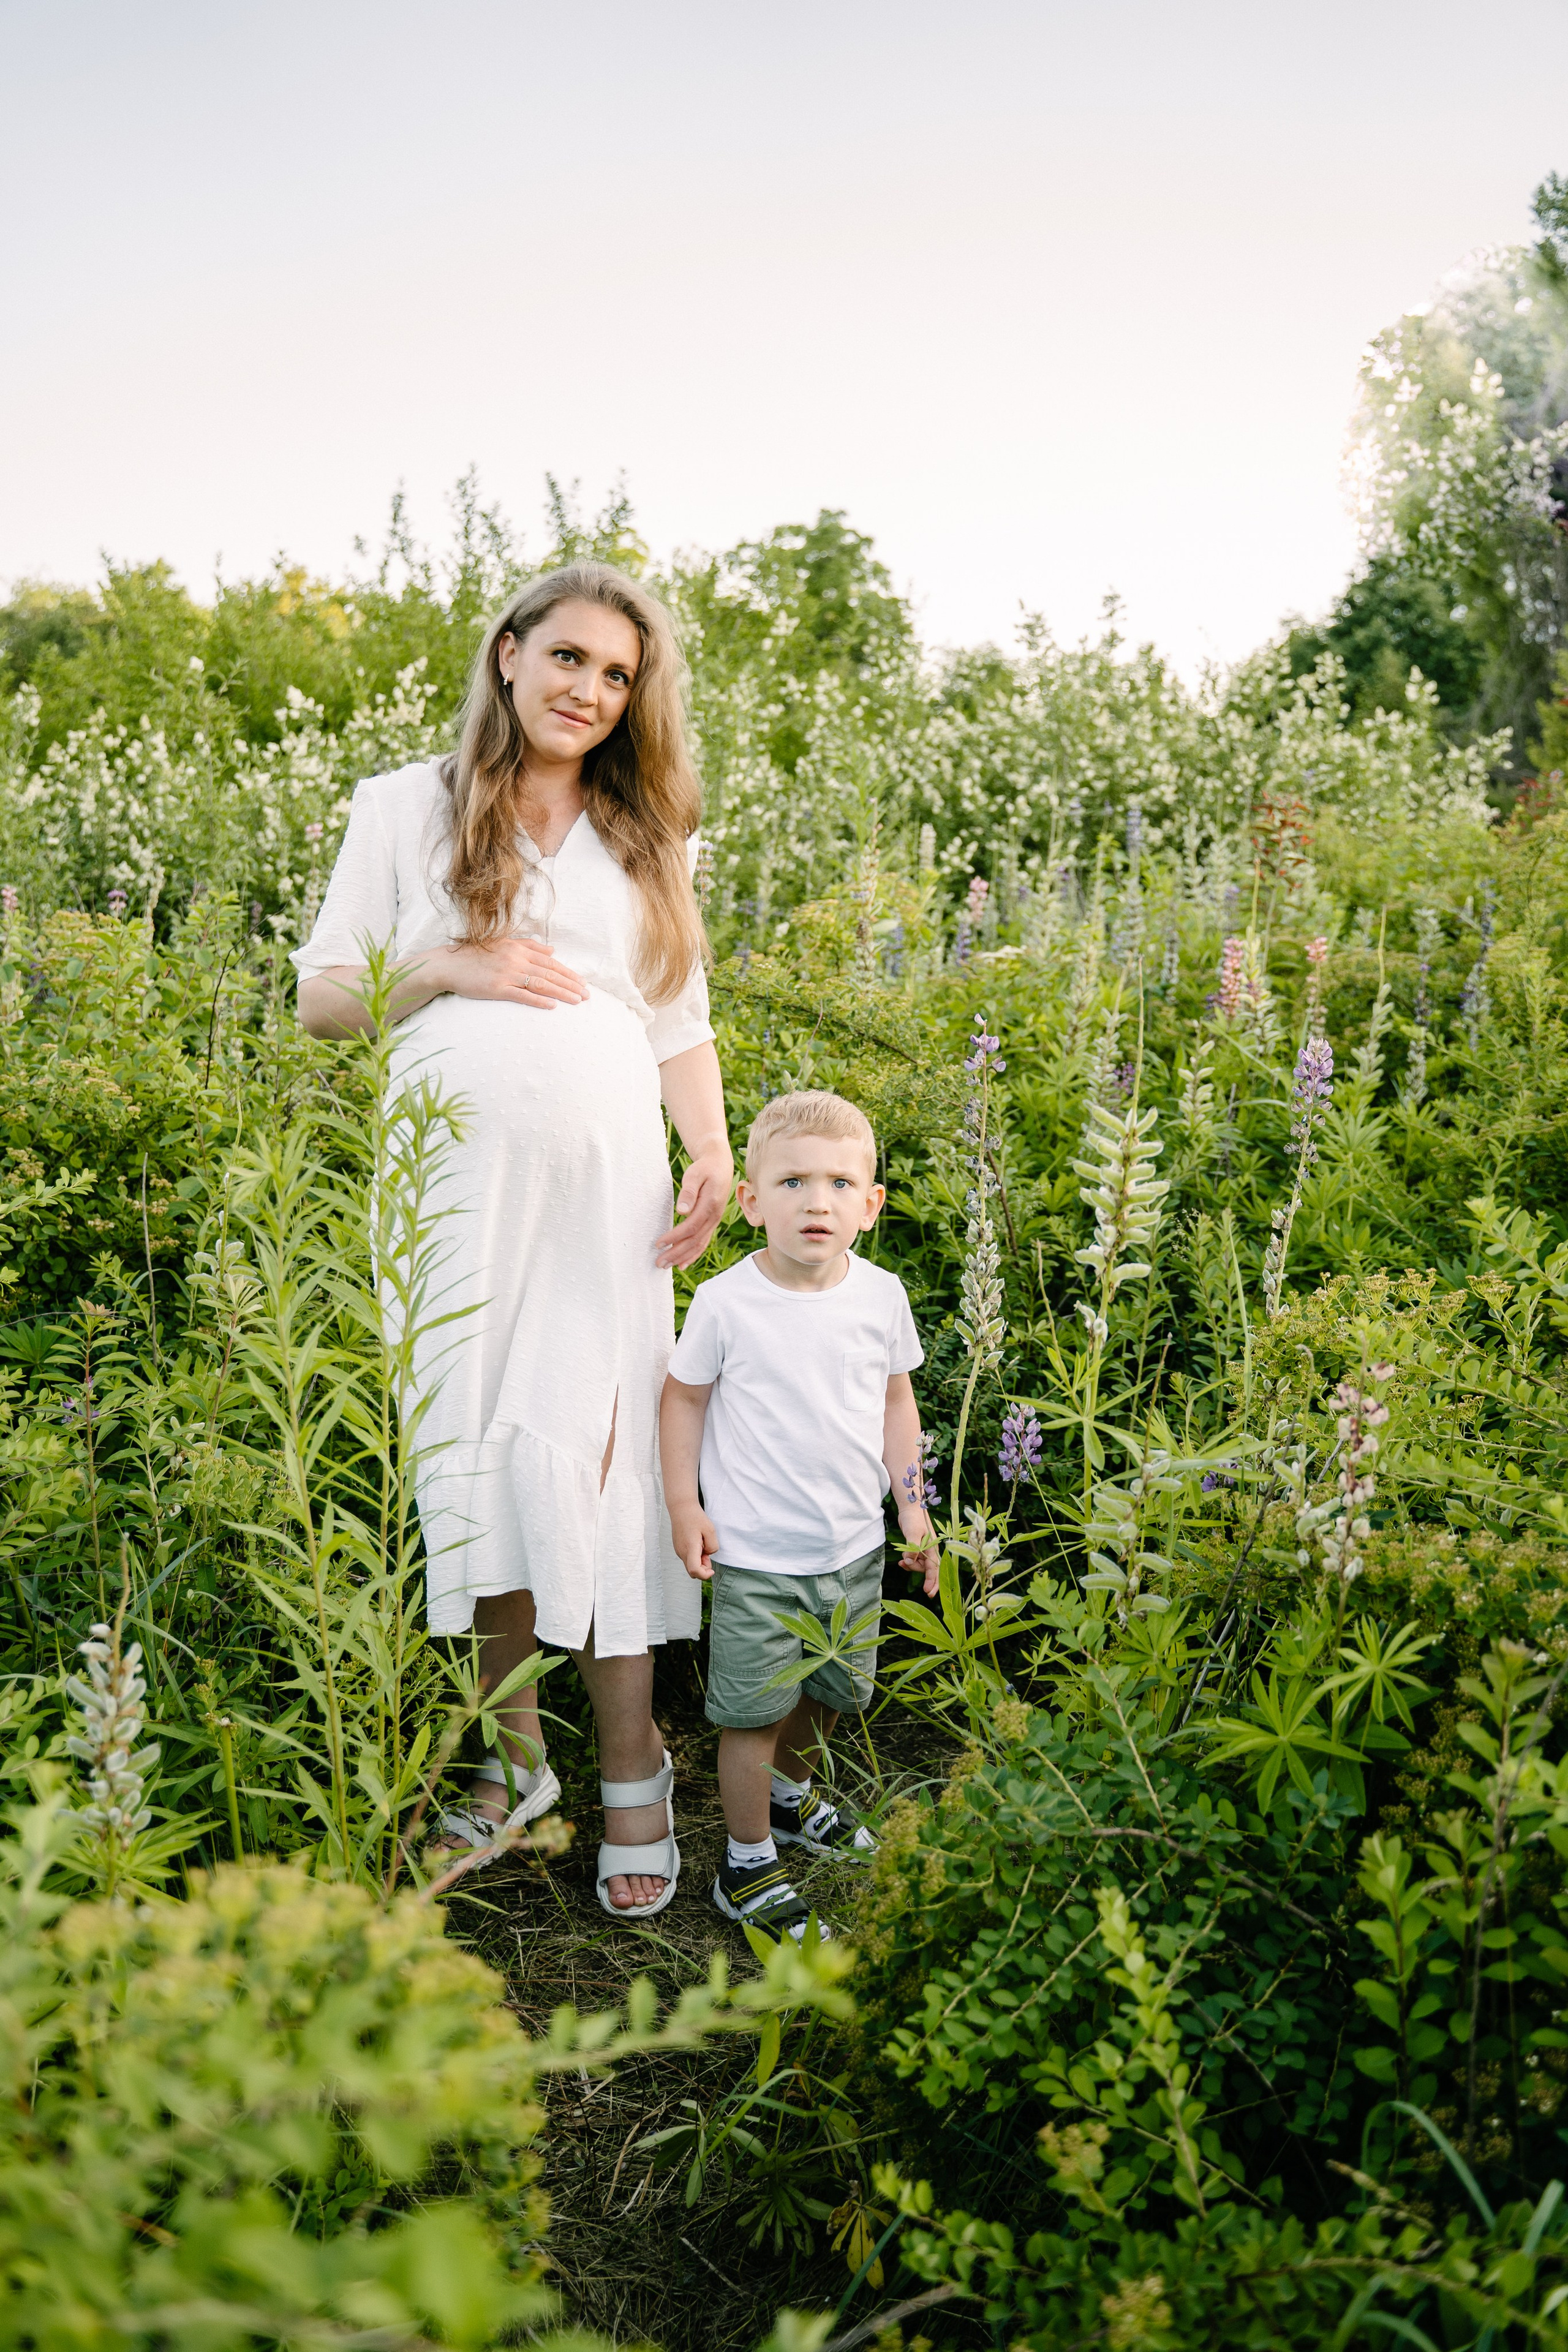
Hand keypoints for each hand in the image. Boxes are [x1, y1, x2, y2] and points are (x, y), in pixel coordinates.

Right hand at [435, 938, 588, 1009]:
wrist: (449, 965)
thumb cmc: (476, 955)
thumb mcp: (503, 944)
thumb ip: (529, 945)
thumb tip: (552, 950)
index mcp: (518, 948)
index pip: (550, 962)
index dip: (568, 972)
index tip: (582, 982)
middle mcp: (515, 959)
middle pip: (550, 973)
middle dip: (571, 984)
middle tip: (587, 995)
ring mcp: (506, 974)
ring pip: (541, 983)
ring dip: (561, 993)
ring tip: (576, 1001)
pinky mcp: (497, 988)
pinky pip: (522, 995)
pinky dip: (539, 1000)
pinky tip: (552, 1006)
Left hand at [655, 1144, 733, 1269]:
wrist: (719, 1165)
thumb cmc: (704, 1168)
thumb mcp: (695, 1174)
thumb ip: (689, 1191)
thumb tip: (682, 1211)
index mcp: (710, 1206)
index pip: (690, 1227)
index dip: (674, 1237)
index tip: (658, 1244)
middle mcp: (714, 1217)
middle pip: (694, 1241)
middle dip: (676, 1254)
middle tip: (659, 1263)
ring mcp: (714, 1221)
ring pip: (699, 1244)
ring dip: (683, 1257)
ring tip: (667, 1266)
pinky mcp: (711, 1222)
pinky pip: (703, 1242)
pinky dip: (693, 1254)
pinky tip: (683, 1263)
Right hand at [671, 1503, 717, 1581]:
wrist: (681, 1508)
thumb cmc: (695, 1517)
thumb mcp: (710, 1530)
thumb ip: (713, 1546)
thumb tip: (708, 1554)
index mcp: (690, 1548)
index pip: (694, 1571)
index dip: (704, 1575)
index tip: (711, 1569)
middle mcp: (682, 1552)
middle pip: (692, 1572)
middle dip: (703, 1568)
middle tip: (707, 1552)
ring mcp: (678, 1551)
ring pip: (690, 1565)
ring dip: (699, 1561)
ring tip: (702, 1544)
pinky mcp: (678, 1548)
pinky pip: (687, 1558)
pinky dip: (694, 1556)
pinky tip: (697, 1543)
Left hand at [899, 1517, 939, 1596]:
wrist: (910, 1508)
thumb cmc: (914, 1518)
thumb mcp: (913, 1533)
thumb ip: (912, 1549)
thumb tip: (909, 1562)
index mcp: (933, 1548)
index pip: (935, 1569)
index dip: (933, 1582)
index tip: (928, 1593)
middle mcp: (930, 1550)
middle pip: (927, 1569)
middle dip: (916, 1571)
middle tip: (904, 1565)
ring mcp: (924, 1549)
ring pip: (919, 1565)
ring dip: (910, 1565)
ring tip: (901, 1560)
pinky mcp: (918, 1547)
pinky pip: (915, 1560)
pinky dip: (908, 1562)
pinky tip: (901, 1561)